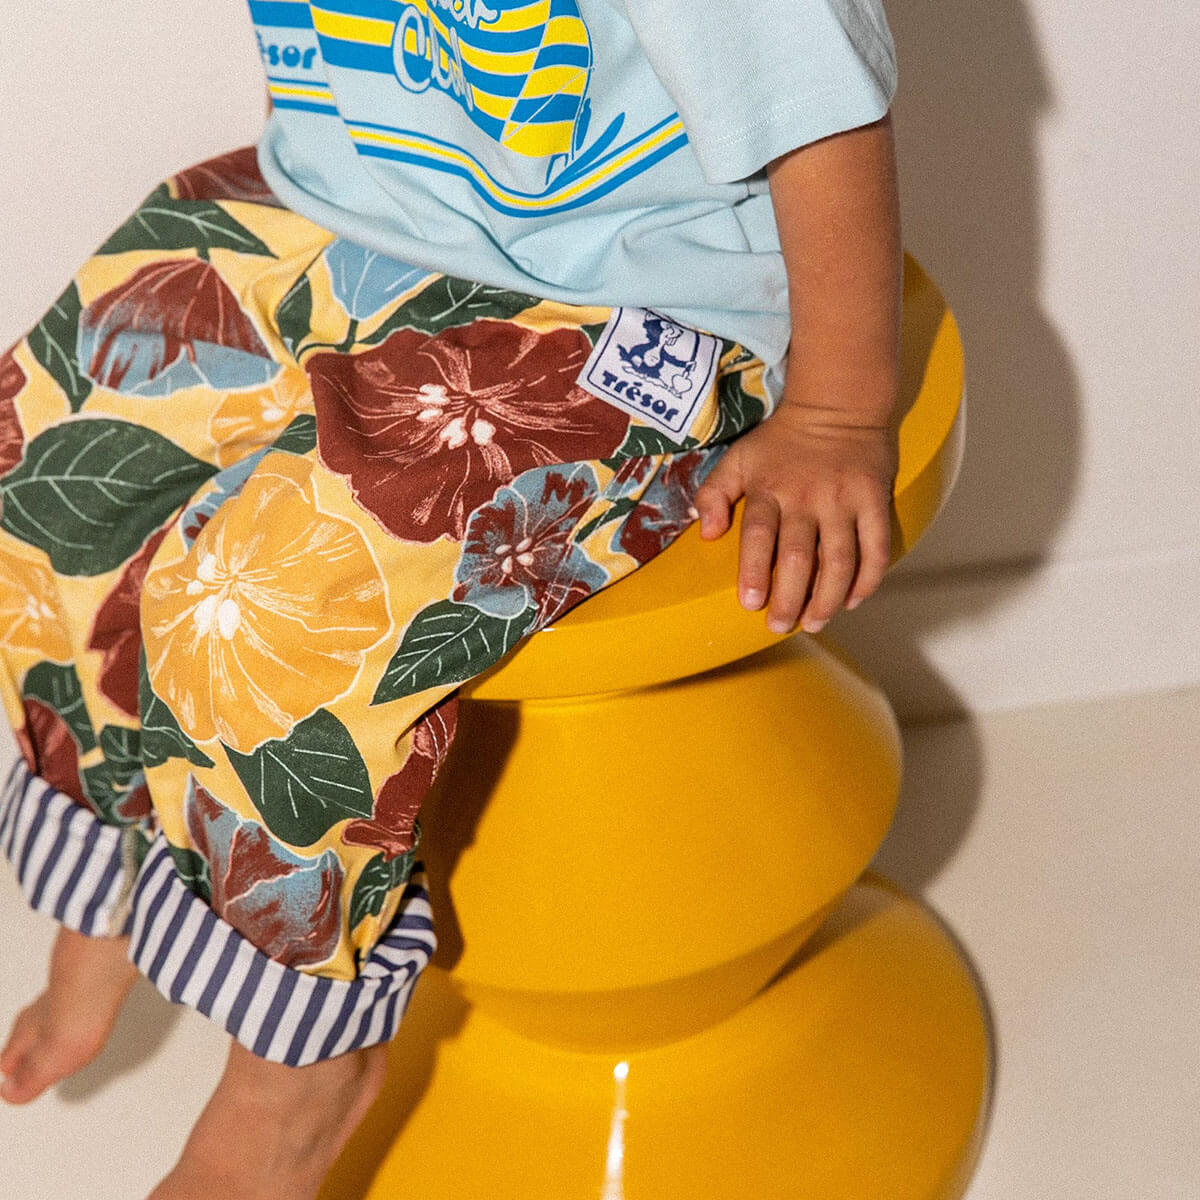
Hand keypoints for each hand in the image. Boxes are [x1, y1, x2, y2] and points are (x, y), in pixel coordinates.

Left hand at [692, 402, 897, 633]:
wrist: (838, 401)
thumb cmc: (781, 440)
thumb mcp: (738, 458)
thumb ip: (715, 494)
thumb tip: (708, 533)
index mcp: (769, 488)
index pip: (760, 536)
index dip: (756, 571)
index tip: (750, 603)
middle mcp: (807, 496)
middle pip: (799, 557)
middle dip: (790, 598)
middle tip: (780, 626)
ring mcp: (844, 499)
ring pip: (839, 560)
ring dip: (827, 598)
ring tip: (814, 623)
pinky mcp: (875, 500)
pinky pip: (876, 547)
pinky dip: (867, 579)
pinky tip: (853, 600)